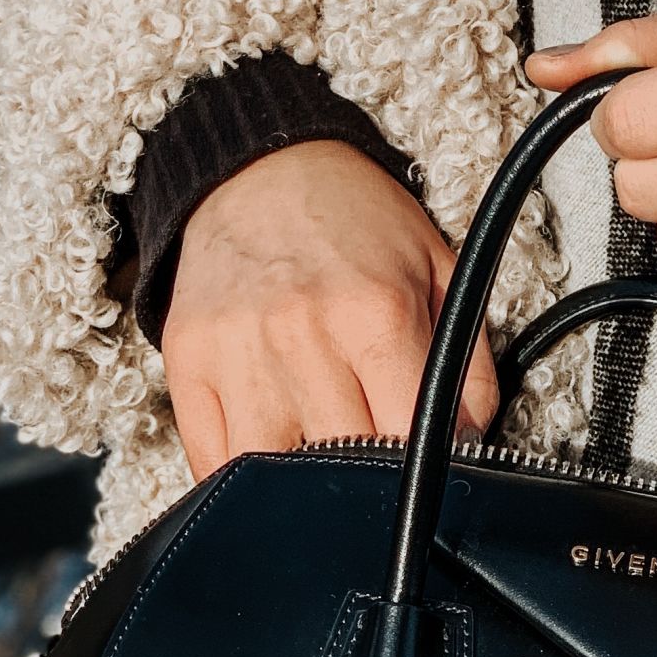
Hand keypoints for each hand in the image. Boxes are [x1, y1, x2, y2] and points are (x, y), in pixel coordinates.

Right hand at [160, 142, 496, 479]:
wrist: (264, 168)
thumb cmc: (357, 222)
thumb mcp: (439, 270)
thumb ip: (467, 364)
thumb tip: (468, 448)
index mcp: (374, 312)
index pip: (409, 441)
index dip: (426, 468)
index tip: (428, 467)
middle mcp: (302, 335)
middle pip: (340, 465)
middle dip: (366, 480)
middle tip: (374, 462)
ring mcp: (237, 352)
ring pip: (269, 476)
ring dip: (298, 488)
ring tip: (320, 463)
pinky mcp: (187, 360)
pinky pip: (210, 461)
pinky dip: (241, 482)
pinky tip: (271, 461)